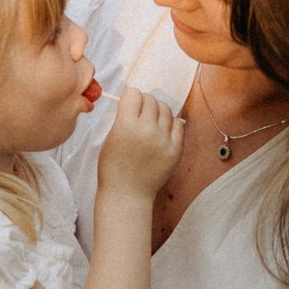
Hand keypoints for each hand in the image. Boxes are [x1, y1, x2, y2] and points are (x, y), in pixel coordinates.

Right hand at [95, 85, 181, 201]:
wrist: (127, 194)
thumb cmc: (113, 167)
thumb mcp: (110, 138)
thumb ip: (123, 118)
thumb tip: (135, 101)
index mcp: (126, 125)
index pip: (134, 94)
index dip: (131, 98)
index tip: (130, 104)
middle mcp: (147, 130)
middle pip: (151, 99)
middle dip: (144, 103)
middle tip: (140, 114)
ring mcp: (164, 140)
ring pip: (166, 109)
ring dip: (158, 111)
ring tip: (152, 122)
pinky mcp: (175, 150)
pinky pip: (178, 124)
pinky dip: (170, 124)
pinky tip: (162, 131)